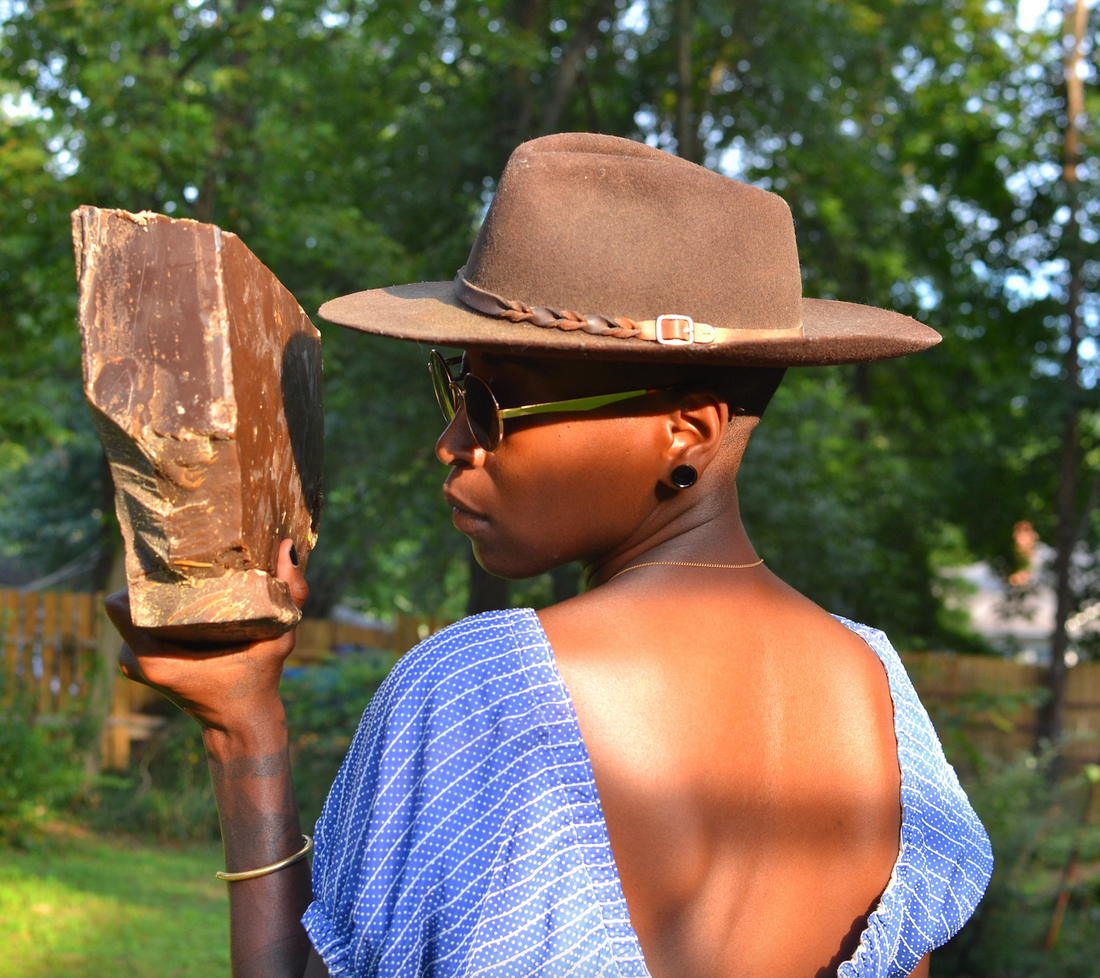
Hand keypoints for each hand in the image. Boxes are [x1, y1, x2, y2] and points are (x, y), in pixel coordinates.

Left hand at [104, 540, 307, 735]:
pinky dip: (158, 614)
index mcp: (155, 657)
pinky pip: (139, 628)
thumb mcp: (280, 638)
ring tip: (185, 580)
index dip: (141, 577)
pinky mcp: (143, 666)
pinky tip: (185, 602)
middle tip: (184, 564)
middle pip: (128, 604)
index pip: (121, 603)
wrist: (243, 724)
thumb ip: (290, 593)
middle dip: (152, 582)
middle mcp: (136, 660)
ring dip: (154, 598)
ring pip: (133, 615)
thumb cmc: (259, 682)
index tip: (170, 561)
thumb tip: (287, 546)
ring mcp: (135, 665)